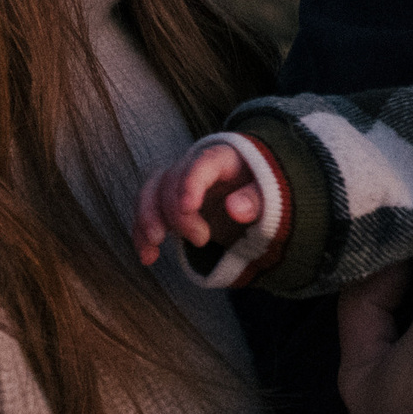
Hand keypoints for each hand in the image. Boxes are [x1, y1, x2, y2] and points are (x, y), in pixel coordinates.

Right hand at [131, 137, 263, 264]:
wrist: (252, 188)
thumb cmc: (262, 188)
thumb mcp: (270, 193)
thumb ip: (255, 199)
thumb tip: (236, 209)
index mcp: (224, 156)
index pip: (204, 163)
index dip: (192, 183)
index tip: (188, 207)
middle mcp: (195, 164)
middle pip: (173, 180)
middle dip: (178, 213)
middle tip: (202, 240)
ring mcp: (178, 180)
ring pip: (151, 190)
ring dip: (147, 220)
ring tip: (153, 249)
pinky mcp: (168, 198)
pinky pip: (146, 210)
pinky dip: (141, 233)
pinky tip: (148, 257)